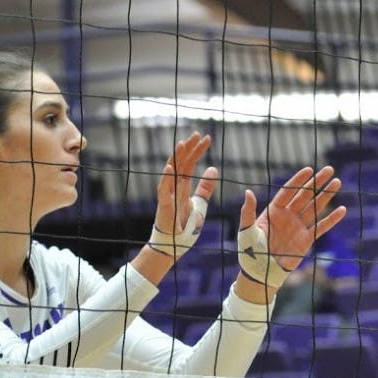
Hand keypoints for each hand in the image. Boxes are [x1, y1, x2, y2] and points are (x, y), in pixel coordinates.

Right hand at [149, 132, 217, 258]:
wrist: (174, 243)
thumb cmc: (184, 225)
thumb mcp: (200, 203)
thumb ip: (205, 187)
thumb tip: (214, 168)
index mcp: (183, 185)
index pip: (190, 163)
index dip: (198, 150)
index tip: (207, 138)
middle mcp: (174, 186)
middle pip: (181, 162)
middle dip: (189, 148)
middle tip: (197, 134)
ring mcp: (168, 194)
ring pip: (172, 171)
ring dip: (177, 157)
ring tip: (183, 143)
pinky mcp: (164, 204)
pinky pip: (164, 189)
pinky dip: (166, 177)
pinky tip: (170, 166)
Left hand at [237, 166, 345, 286]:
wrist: (260, 273)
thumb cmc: (249, 251)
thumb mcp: (246, 230)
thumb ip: (248, 211)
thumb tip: (248, 192)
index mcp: (273, 212)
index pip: (288, 192)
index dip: (298, 181)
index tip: (309, 170)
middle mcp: (287, 217)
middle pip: (305, 196)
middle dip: (317, 183)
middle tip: (330, 170)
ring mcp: (297, 227)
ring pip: (315, 208)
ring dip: (326, 196)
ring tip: (337, 182)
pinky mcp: (306, 240)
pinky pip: (321, 227)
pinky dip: (331, 220)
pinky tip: (342, 209)